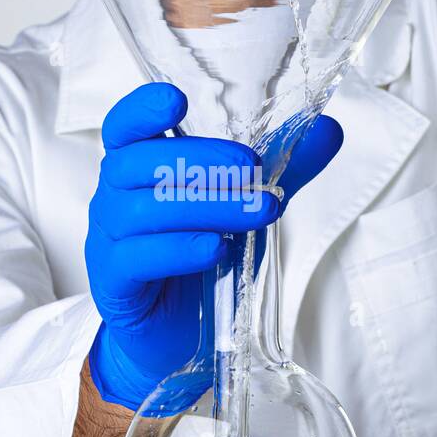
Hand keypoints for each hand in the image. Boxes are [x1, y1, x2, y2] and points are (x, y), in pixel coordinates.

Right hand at [85, 83, 342, 411]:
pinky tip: (215, 250)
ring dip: (207, 206)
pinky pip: (137, 258)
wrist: (173, 338)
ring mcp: (109, 241)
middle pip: (137, 162)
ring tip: (258, 212)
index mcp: (138, 169)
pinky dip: (179, 249)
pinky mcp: (115, 284)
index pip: (124, 126)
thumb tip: (328, 130)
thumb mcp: (243, 207)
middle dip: (202, 160)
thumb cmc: (200, 260)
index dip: (142, 108)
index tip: (177, 99)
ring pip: (143, 210)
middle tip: (254, 168)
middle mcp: (114, 198)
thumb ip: (280, 169)